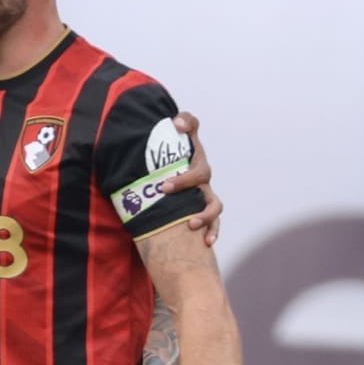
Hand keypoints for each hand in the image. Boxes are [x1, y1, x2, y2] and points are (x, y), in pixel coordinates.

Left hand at [156, 110, 221, 243]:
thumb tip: (171, 122)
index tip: (175, 125)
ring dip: (205, 214)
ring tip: (191, 224)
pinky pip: (214, 223)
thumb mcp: (149, 151)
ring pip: (213, 203)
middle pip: (200, 173)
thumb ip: (154, 135)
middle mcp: (200, 172)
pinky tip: (206, 242)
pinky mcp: (204, 212)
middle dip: (183, 181)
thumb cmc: (157, 168)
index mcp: (188, 151)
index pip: (192, 129)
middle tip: (163, 187)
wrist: (159, 191)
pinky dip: (212, 231)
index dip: (187, 124)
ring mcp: (204, 193)